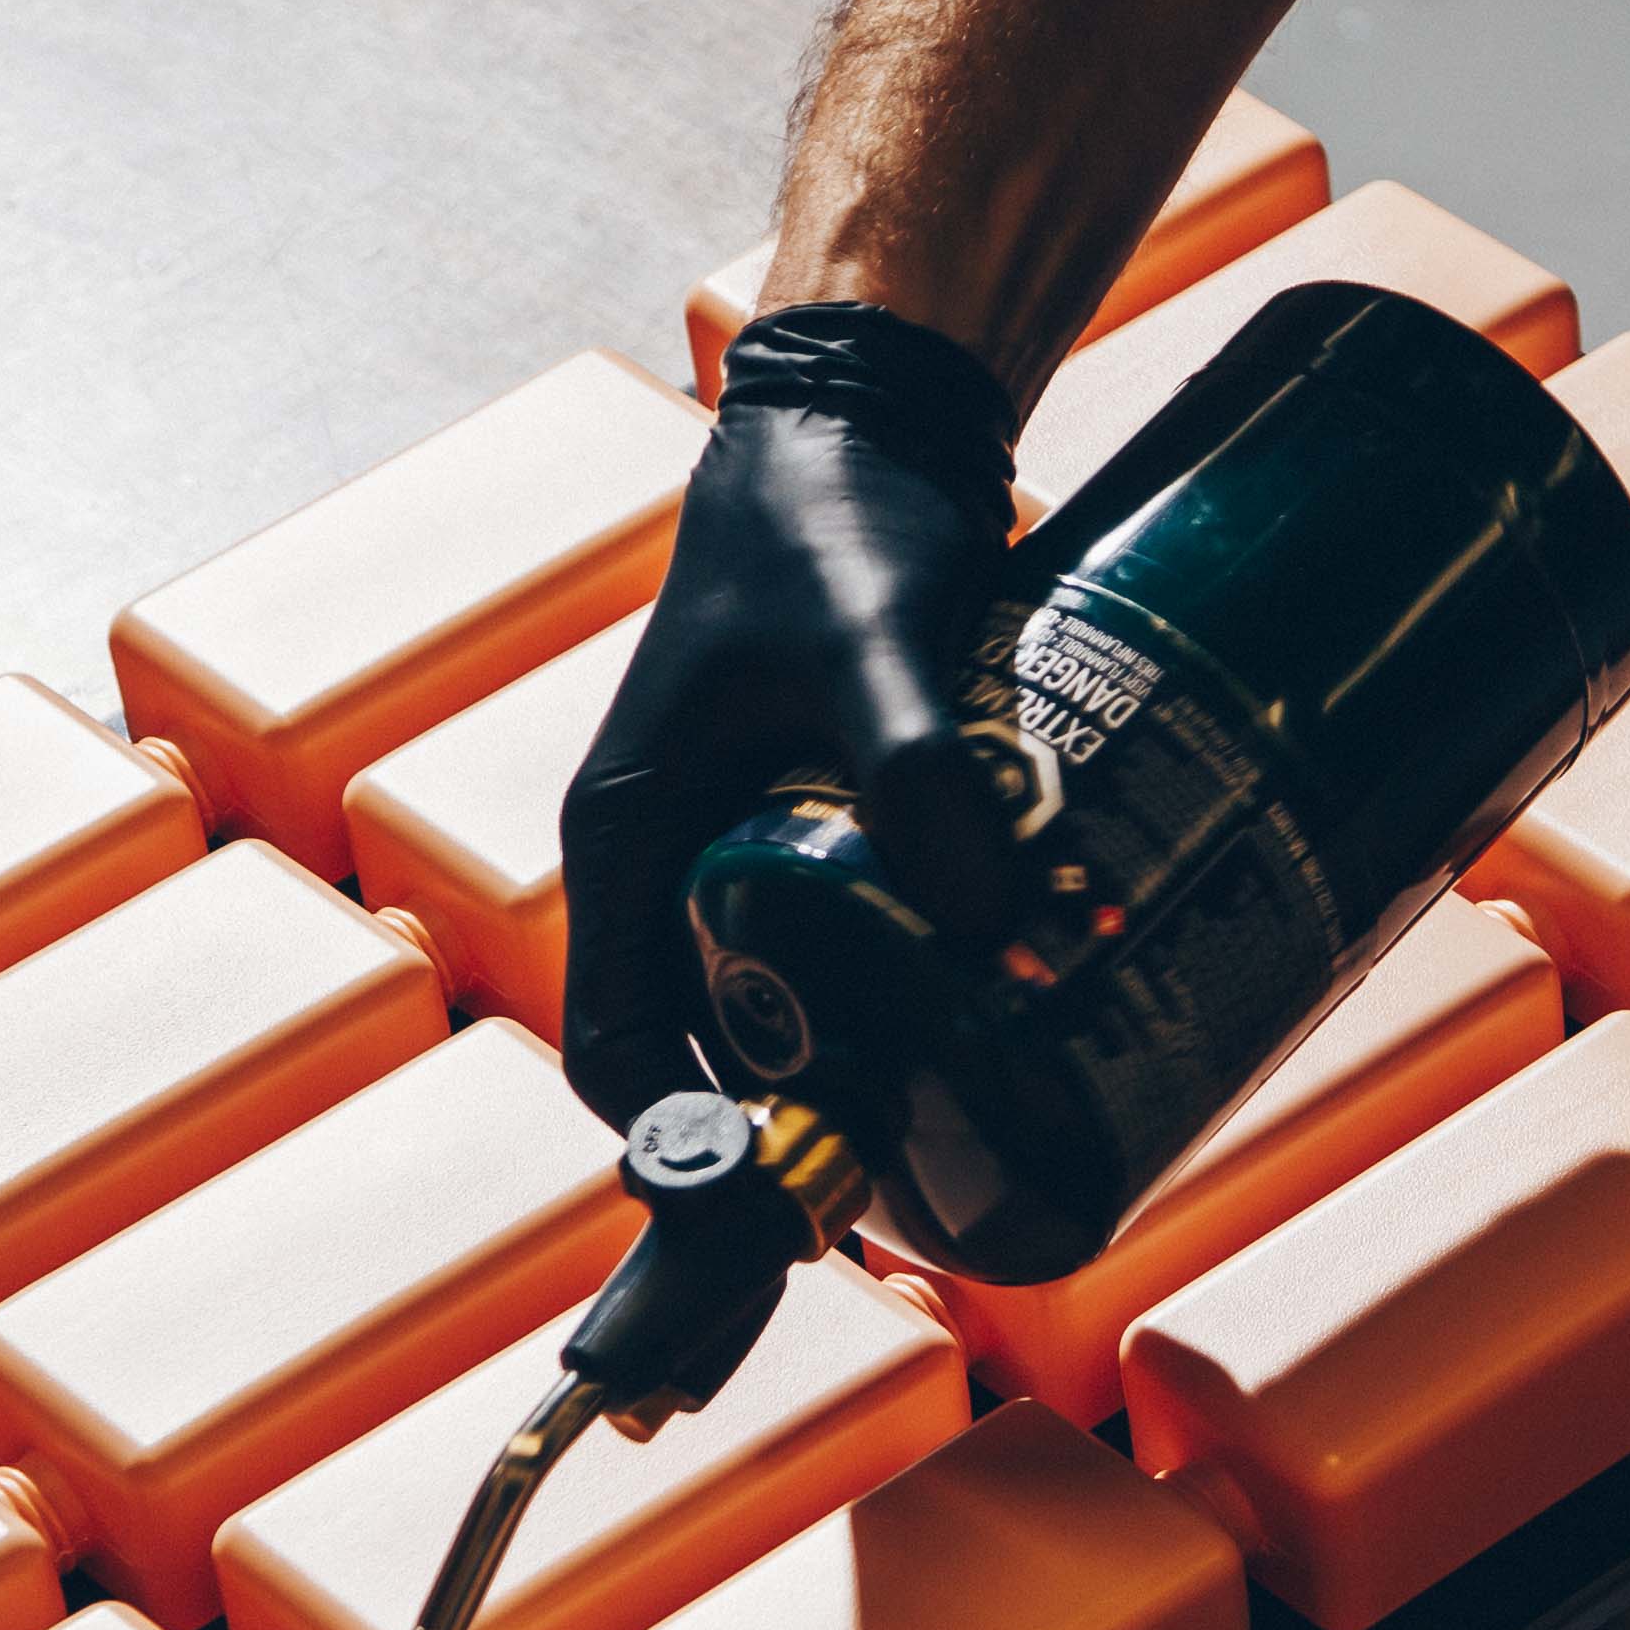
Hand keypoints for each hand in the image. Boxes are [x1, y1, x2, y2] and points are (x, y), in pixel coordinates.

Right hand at [553, 304, 1030, 1132]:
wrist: (872, 425)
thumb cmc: (831, 516)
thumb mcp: (869, 640)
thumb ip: (918, 767)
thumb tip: (993, 929)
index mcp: (629, 839)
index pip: (618, 1048)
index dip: (687, 1148)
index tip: (789, 1205)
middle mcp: (675, 866)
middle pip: (711, 1053)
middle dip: (803, 1131)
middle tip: (922, 1186)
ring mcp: (749, 853)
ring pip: (794, 1010)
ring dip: (874, 1073)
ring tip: (981, 1128)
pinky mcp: (828, 833)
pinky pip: (860, 950)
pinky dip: (921, 998)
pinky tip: (1011, 1029)